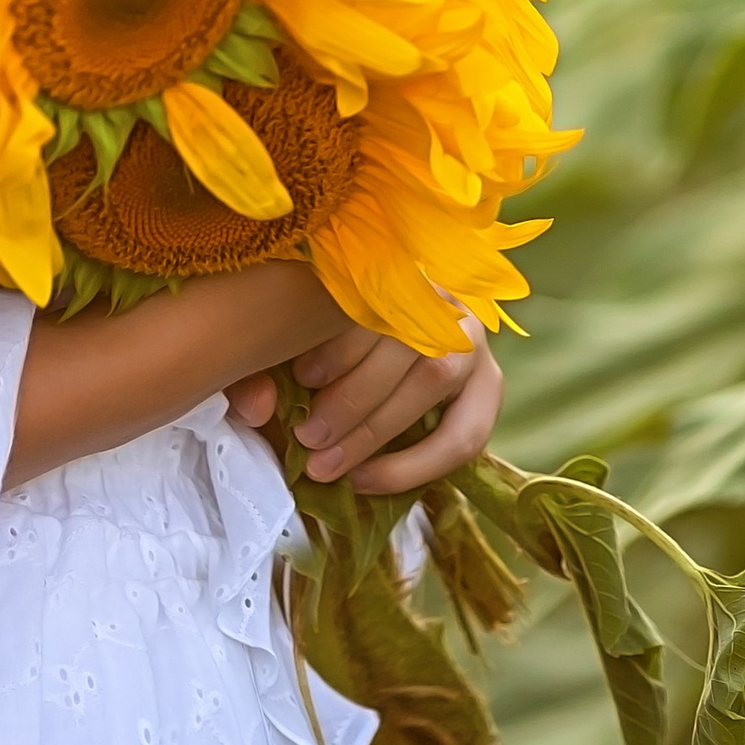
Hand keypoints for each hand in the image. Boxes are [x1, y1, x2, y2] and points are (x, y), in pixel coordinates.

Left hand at [224, 318, 500, 495]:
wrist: (385, 340)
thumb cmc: (318, 332)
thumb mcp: (284, 337)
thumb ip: (259, 365)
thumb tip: (255, 406)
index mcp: (392, 265)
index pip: (376, 295)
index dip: (340, 340)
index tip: (302, 376)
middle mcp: (440, 293)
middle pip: (406, 340)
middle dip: (354, 396)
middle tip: (307, 436)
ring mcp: (473, 338)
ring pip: (436, 376)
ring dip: (379, 428)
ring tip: (329, 463)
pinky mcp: (489, 386)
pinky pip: (467, 432)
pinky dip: (417, 464)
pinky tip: (370, 480)